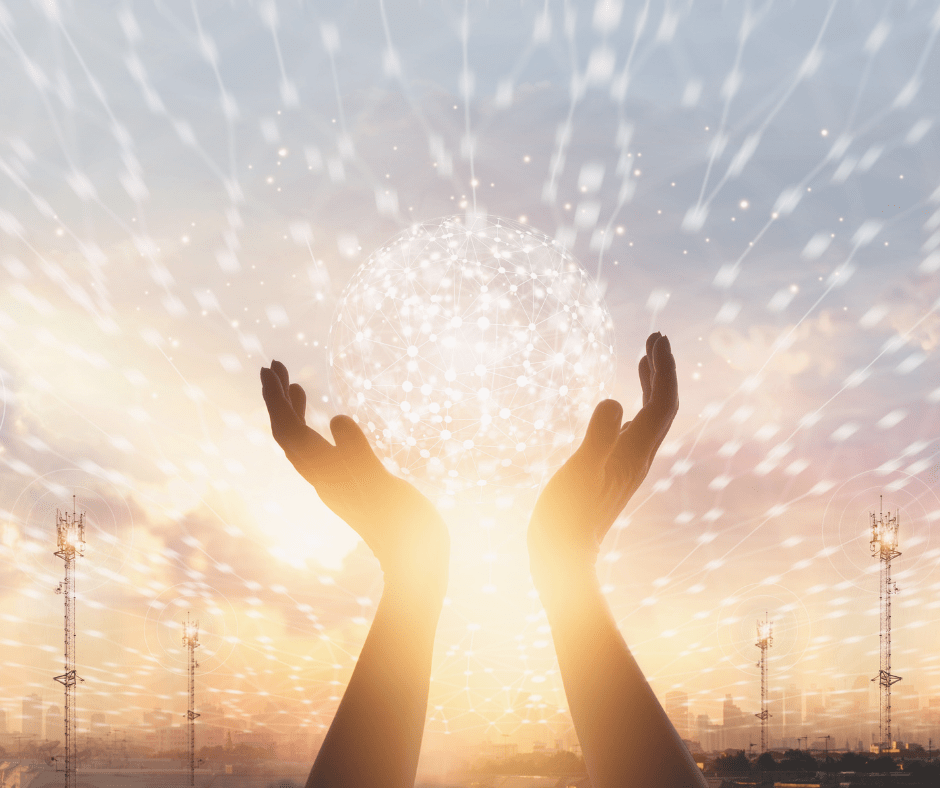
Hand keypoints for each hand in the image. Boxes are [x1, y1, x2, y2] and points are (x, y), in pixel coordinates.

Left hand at [261, 360, 448, 587]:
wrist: (417, 565)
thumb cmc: (404, 528)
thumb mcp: (382, 486)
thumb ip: (358, 454)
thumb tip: (335, 418)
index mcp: (327, 475)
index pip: (289, 432)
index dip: (276, 400)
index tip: (270, 370)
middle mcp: (324, 478)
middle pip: (287, 435)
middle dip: (277, 400)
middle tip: (272, 366)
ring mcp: (337, 483)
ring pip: (302, 444)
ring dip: (293, 413)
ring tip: (292, 385)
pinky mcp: (353, 486)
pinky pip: (321, 453)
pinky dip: (317, 429)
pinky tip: (329, 422)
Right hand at [528, 333, 677, 579]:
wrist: (564, 559)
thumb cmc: (566, 518)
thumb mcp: (579, 472)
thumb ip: (598, 436)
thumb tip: (615, 399)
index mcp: (634, 453)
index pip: (662, 403)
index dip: (663, 368)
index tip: (657, 337)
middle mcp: (638, 457)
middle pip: (663, 407)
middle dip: (662, 370)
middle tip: (655, 337)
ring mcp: (627, 465)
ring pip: (651, 418)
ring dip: (651, 386)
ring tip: (645, 359)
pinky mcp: (613, 472)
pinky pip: (634, 431)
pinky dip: (635, 406)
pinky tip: (624, 405)